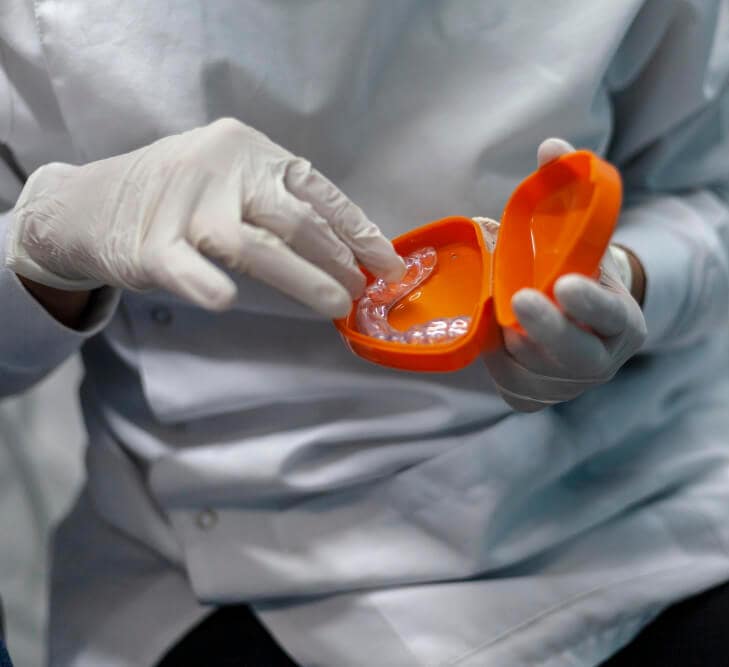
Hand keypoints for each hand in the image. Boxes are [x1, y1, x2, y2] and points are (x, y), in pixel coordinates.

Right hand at [5, 118, 403, 316]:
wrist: (91, 203)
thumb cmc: (183, 199)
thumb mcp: (235, 181)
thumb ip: (285, 206)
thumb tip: (355, 252)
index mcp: (247, 149)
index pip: (315, 189)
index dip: (357, 230)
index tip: (388, 263)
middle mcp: (217, 167)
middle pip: (290, 218)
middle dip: (336, 259)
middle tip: (362, 291)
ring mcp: (180, 204)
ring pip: (248, 244)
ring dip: (299, 278)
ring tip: (335, 304)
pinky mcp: (148, 243)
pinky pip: (185, 267)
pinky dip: (207, 284)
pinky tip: (227, 300)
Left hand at [484, 139, 646, 410]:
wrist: (569, 317)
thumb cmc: (570, 266)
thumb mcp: (574, 231)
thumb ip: (565, 190)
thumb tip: (553, 148)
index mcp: (622, 322)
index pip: (612, 316)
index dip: (590, 305)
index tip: (564, 284)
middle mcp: (602, 360)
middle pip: (575, 356)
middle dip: (546, 329)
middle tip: (518, 299)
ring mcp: (569, 386)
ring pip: (535, 369)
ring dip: (513, 341)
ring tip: (502, 311)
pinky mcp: (536, 398)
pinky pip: (511, 384)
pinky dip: (498, 361)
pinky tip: (495, 337)